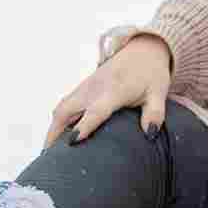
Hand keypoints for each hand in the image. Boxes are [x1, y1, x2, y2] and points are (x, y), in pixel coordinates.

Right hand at [45, 34, 173, 145]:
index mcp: (114, 90)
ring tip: (49, 153)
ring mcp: (86, 86)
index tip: (72, 142)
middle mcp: (95, 88)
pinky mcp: (83, 87)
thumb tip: (151, 134)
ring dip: (53, 128)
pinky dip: (58, 121)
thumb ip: (155, 113)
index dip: (84, 126)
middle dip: (55, 133)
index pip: (96, 110)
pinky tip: (58, 137)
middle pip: (66, 110)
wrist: (142, 49)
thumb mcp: (159, 93)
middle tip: (50, 158)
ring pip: (61, 108)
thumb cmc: (151, 73)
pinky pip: (65, 105)